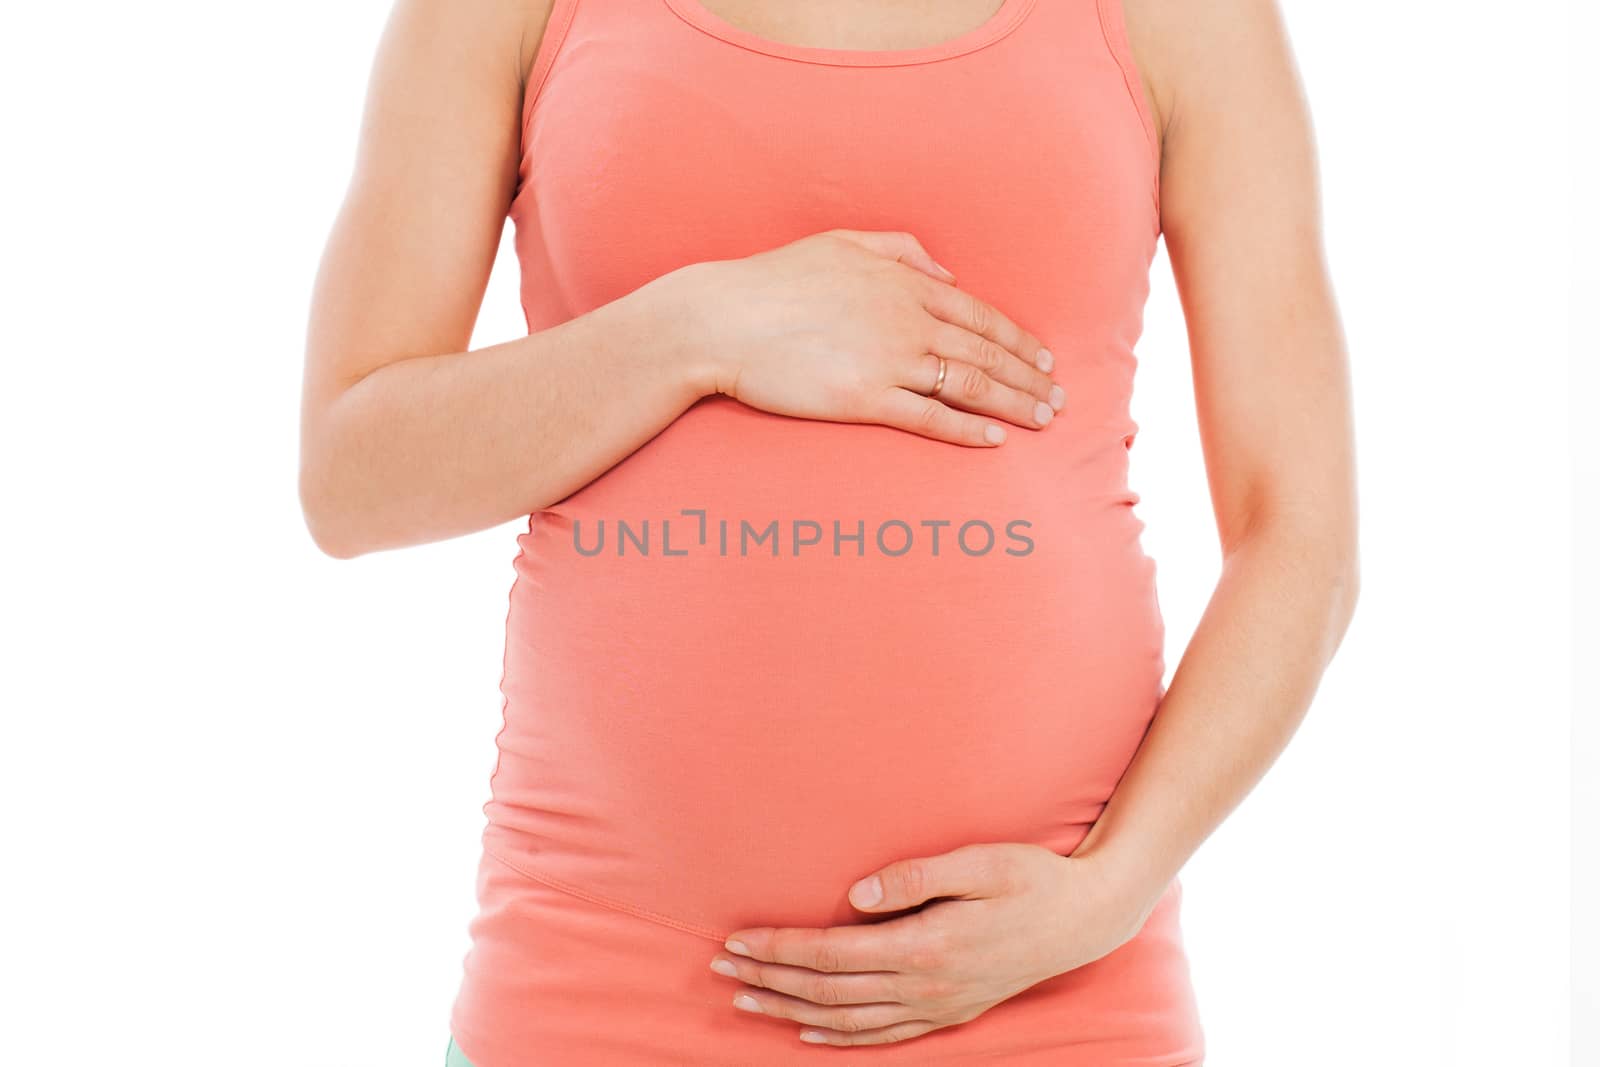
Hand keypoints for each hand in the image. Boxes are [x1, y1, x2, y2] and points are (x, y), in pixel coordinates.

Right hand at [678, 228, 1064, 445]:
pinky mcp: (864, 399)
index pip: (979, 314)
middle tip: (1060, 398)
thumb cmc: (775, 280)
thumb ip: (900, 249)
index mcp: (903, 282)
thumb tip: (946, 273)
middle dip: (1030, 377)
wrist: (722, 319)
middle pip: (986, 352)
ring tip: (1041, 421)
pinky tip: (994, 439)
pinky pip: (929, 417)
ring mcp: (888, 361)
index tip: (1044, 358)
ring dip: (1013, 405)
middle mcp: (907, 319)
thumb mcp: (841, 242)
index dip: (1018, 339)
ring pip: (969, 385)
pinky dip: (967, 429)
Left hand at [709, 842, 1147, 1046]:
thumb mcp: (981, 862)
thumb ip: (917, 876)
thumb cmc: (1033, 878)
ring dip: (791, 1010)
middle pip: (828, 990)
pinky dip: (840, 1037)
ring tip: (747, 999)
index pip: (832, 953)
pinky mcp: (949, 1012)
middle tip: (721, 967)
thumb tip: (857, 895)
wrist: (1088, 918)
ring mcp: (938, 1006)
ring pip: (846, 1019)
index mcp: (927, 946)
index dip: (779, 947)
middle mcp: (926, 986)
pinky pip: (882, 1036)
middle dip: (770, 978)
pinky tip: (810, 1032)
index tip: (738, 939)